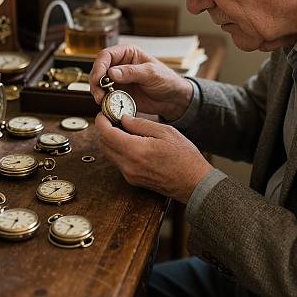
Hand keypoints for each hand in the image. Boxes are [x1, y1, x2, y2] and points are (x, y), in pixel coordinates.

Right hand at [89, 45, 193, 120]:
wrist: (173, 99)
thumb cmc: (166, 80)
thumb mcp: (151, 73)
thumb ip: (132, 72)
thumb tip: (111, 72)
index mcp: (128, 53)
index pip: (106, 55)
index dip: (99, 66)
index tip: (99, 78)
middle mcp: (119, 65)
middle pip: (98, 69)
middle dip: (95, 81)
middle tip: (98, 93)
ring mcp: (118, 80)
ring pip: (98, 83)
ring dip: (97, 92)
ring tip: (102, 100)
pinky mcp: (118, 93)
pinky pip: (105, 95)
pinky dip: (103, 100)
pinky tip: (106, 105)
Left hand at [95, 113, 212, 203]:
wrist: (194, 183)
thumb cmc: (185, 158)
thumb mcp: (165, 132)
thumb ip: (141, 124)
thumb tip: (124, 118)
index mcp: (136, 151)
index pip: (106, 134)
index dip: (102, 121)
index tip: (104, 113)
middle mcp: (128, 165)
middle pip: (103, 144)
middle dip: (104, 129)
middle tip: (112, 118)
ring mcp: (129, 175)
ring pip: (109, 153)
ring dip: (110, 140)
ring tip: (123, 128)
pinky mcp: (133, 179)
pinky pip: (118, 161)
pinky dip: (118, 149)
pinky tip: (130, 141)